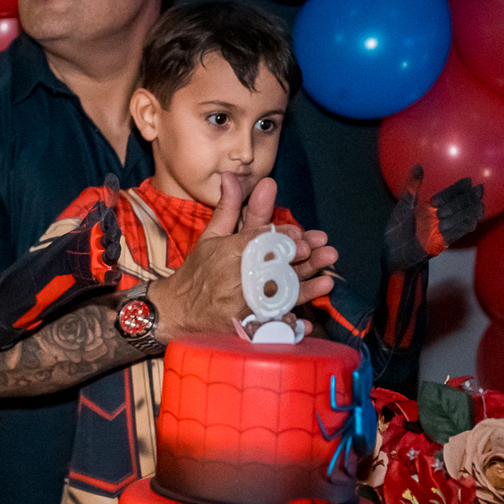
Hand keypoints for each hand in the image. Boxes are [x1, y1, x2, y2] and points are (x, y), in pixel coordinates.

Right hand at [150, 175, 334, 340]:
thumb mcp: (210, 237)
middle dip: (299, 258)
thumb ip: (227, 209)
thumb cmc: (197, 271)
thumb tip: (231, 176)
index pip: (258, 240)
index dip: (283, 236)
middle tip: (320, 249)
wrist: (176, 310)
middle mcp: (234, 277)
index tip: (301, 234)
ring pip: (276, 295)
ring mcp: (239, 304)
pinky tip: (304, 323)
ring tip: (327, 280)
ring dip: (305, 288)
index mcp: (227, 253)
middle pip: (273, 266)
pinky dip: (287, 327)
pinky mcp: (241, 326)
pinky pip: (268, 326)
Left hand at [384, 165, 483, 269]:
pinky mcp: (441, 242)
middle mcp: (437, 217)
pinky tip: (470, 222)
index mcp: (429, 207)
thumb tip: (417, 166)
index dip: (458, 188)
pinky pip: (455, 234)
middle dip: (467, 199)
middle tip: (477, 191)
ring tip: (478, 205)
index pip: (447, 195)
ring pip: (459, 219)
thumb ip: (412, 188)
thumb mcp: (403, 207)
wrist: (393, 253)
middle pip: (457, 206)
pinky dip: (462, 228)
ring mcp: (440, 230)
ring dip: (468, 213)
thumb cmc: (396, 228)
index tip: (468, 181)